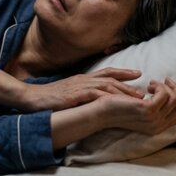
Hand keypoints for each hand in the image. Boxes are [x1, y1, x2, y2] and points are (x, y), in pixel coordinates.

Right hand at [20, 68, 143, 111]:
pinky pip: (96, 95)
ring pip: (107, 85)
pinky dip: (109, 98)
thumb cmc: (47, 99)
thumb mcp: (68, 94)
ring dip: (124, 92)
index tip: (138, 73)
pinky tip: (119, 104)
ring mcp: (79, 86)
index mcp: (82, 79)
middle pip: (111, 78)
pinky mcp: (75, 95)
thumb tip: (92, 100)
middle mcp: (83, 79)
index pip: (106, 72)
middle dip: (129, 82)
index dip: (123, 72)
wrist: (30, 98)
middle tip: (145, 90)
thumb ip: (81, 94)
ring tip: (138, 99)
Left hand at [98, 77, 175, 134]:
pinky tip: (148, 84)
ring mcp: (154, 119)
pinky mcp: (147, 110)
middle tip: (167, 80)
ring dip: (165, 87)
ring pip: (174, 99)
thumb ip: (157, 106)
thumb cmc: (119, 107)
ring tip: (152, 83)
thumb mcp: (142, 109)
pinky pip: (164, 94)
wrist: (102, 112)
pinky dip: (159, 86)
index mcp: (159, 127)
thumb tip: (171, 93)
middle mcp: (159, 126)